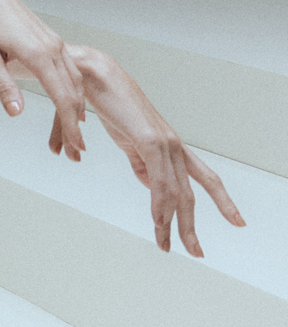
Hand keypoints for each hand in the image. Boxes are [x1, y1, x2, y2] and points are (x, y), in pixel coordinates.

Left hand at [0, 0, 89, 159]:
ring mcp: (54, 41)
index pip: (62, 97)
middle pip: (73, 91)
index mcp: (38, 55)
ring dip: (78, 104)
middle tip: (79, 148)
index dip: (70, 124)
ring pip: (75, 78)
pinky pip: (70, 67)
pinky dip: (74, 87)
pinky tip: (72, 100)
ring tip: (78, 128)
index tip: (75, 145)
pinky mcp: (51, 38)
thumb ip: (3, 86)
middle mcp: (53, 47)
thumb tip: (16, 113)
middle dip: (76, 120)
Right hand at [70, 46, 247, 255]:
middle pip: (195, 191)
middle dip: (195, 224)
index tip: (236, 221)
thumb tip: (122, 175)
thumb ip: (131, 160)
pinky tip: (159, 224)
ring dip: (174, 224)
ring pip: (177, 193)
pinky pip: (159, 182)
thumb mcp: (120, 138)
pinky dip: (160, 206)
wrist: (89, 74)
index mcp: (167, 145)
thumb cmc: (101, 100)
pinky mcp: (150, 142)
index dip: (222, 200)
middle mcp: (172, 145)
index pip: (203, 177)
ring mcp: (164, 143)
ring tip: (169, 246)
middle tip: (198, 252)